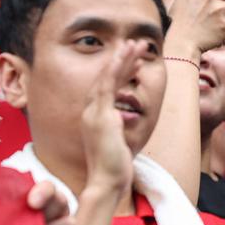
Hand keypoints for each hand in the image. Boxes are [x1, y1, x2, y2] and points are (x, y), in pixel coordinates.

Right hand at [81, 40, 145, 197]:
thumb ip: (117, 126)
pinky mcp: (100, 116)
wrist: (107, 182)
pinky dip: (116, 69)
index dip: (118, 70)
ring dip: (121, 58)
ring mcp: (93, 113)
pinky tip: (125, 56)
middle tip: (134, 43)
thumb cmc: (114, 166)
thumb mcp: (117, 140)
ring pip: (107, 77)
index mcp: (94, 116)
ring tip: (134, 43)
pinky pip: (107, 86)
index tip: (131, 59)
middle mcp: (90, 112)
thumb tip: (121, 118)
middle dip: (120, 58)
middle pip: (105, 77)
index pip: (106, 87)